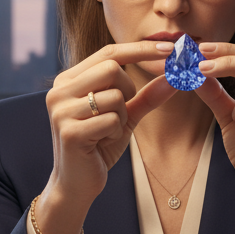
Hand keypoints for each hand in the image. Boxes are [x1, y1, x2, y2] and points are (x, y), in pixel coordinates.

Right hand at [36, 41, 176, 233]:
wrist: (75, 185)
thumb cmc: (98, 147)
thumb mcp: (124, 117)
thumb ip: (147, 96)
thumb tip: (175, 77)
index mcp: (68, 80)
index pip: (109, 52)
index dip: (142, 49)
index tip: (172, 48)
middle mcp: (59, 90)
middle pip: (112, 68)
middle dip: (128, 91)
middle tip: (121, 113)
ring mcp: (61, 110)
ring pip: (114, 96)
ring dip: (121, 116)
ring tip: (107, 132)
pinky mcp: (69, 131)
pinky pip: (111, 120)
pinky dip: (115, 132)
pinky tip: (100, 144)